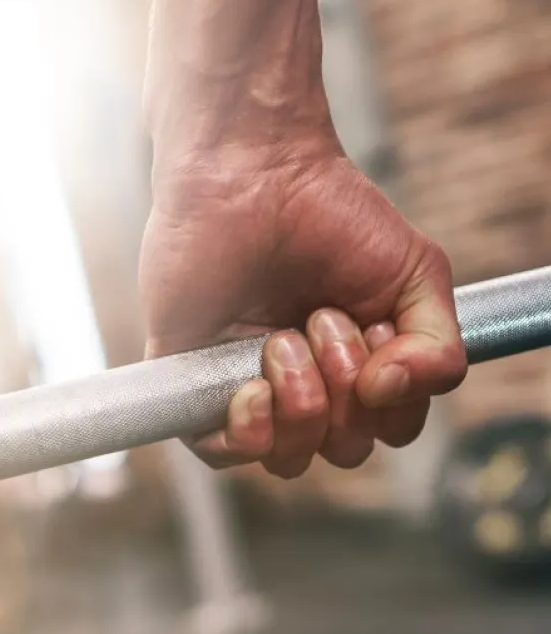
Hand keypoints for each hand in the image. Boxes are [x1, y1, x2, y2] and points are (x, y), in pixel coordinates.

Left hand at [140, 137, 466, 476]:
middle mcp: (306, 387)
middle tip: (322, 318)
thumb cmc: (330, 214)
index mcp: (358, 368)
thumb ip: (439, 348)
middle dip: (346, 392)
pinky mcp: (195, 383)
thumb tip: (391, 396)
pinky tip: (251, 385)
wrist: (251, 173)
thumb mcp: (417, 274)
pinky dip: (247, 433)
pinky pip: (221, 453)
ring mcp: (249, 388)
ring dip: (302, 404)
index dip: (394, 398)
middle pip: (344, 451)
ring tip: (282, 338)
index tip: (373, 325)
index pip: (390, 429)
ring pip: (288, 460)